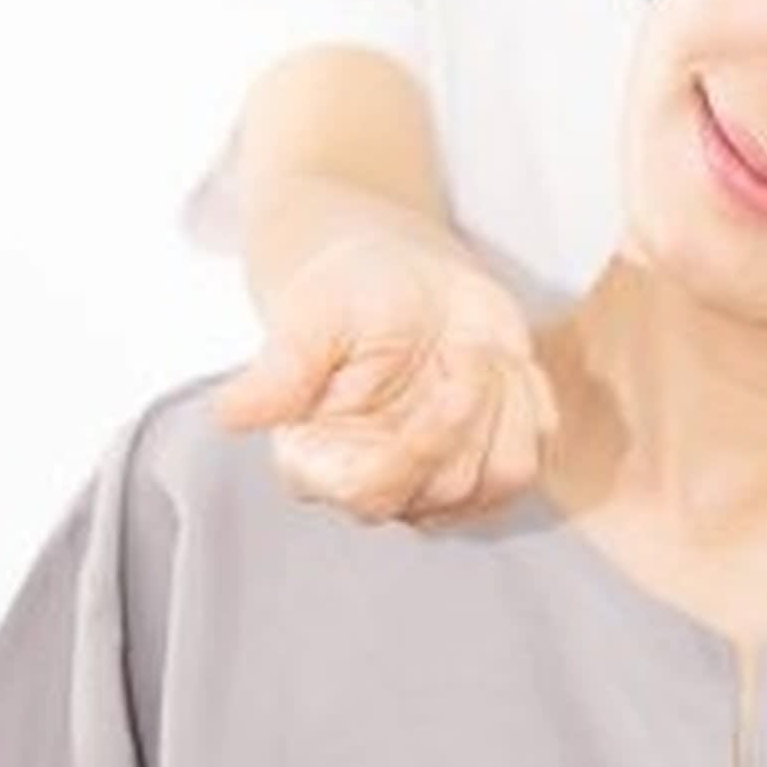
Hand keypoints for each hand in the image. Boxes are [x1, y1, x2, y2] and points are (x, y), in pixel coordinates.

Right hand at [213, 215, 558, 527]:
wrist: (397, 274)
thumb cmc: (345, 294)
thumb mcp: (311, 317)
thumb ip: (280, 372)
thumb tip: (230, 414)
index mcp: (319, 462)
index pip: (374, 492)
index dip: (422, 446)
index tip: (453, 381)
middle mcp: (380, 484)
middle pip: (451, 487)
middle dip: (472, 407)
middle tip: (464, 342)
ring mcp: (440, 482)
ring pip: (504, 475)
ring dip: (505, 400)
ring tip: (475, 346)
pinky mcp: (489, 460)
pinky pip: (536, 448)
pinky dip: (529, 397)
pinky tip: (498, 359)